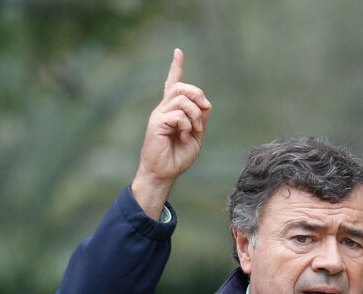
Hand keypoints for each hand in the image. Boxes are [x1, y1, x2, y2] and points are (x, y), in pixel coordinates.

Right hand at [131, 48, 211, 216]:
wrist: (165, 172)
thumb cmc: (178, 156)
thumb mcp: (196, 136)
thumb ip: (201, 119)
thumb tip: (206, 104)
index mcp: (173, 110)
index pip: (173, 84)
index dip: (176, 67)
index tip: (178, 52)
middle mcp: (164, 109)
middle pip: (182, 87)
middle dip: (198, 95)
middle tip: (204, 112)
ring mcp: (159, 114)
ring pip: (182, 99)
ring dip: (195, 114)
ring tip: (193, 130)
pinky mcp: (157, 122)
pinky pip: (178, 115)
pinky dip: (187, 126)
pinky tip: (184, 137)